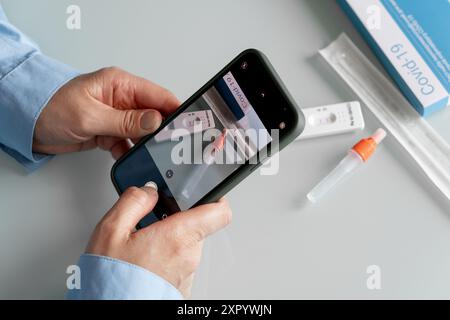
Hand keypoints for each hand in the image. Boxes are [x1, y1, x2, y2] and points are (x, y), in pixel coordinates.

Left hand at [33, 67, 179, 158]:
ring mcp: (117, 116)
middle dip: (162, 130)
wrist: (29, 124)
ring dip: (145, 143)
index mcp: (120, 84)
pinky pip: (128, 142)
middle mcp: (122, 99)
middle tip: (170, 145)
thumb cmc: (52, 107)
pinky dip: (129, 150)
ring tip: (149, 154)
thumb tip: (155, 121)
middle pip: (154, 115)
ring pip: (143, 131)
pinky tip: (127, 155)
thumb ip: (125, 120)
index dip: (174, 110)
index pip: (157, 95)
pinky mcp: (110, 131)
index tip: (187, 125)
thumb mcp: (91, 115)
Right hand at [86, 184, 231, 297]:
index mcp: (178, 236)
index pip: (219, 211)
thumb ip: (133, 202)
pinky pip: (179, 262)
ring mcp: (187, 273)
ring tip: (142, 241)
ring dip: (169, 238)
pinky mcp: (180, 286)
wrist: (113, 313)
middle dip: (176, 218)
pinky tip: (144, 258)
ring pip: (186, 244)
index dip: (215, 196)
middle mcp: (189, 256)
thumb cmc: (113, 280)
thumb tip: (148, 190)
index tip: (204, 190)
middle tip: (153, 217)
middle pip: (196, 225)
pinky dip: (166, 256)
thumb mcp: (111, 231)